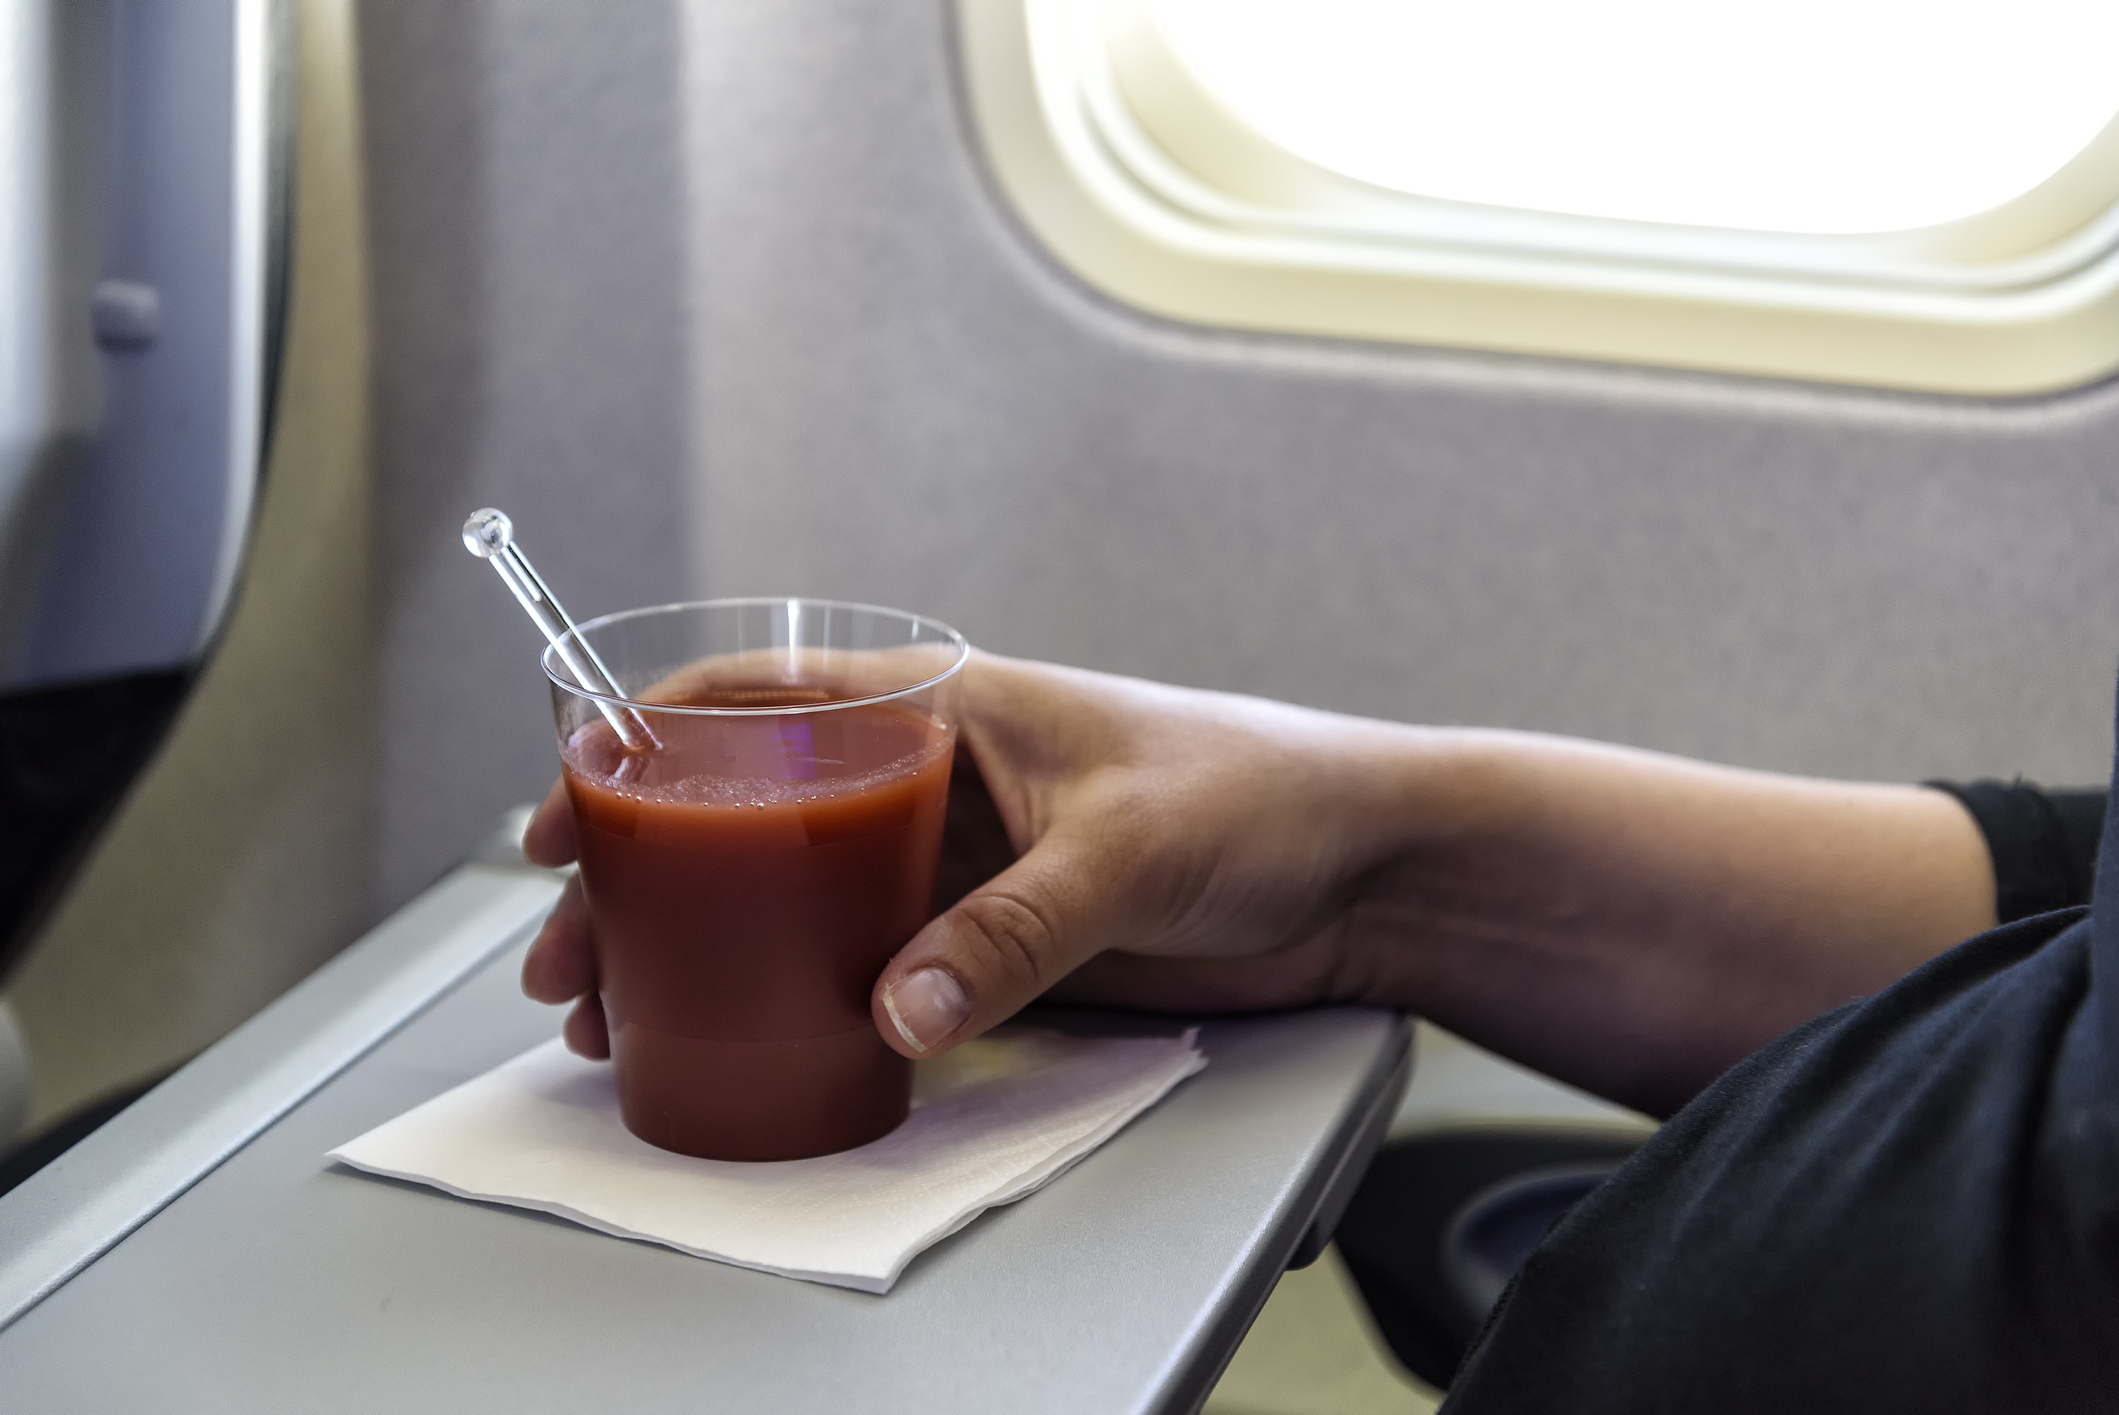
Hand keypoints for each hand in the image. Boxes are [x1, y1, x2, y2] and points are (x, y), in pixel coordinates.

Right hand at [520, 651, 1446, 1059]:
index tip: (567, 802)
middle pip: (754, 816)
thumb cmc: (1262, 792)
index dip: (649, 740)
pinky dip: (800, 998)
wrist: (1362, 867)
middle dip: (647, 875)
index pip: (765, 699)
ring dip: (708, 948)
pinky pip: (872, 965)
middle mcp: (935, 781)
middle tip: (568, 951)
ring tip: (623, 1013)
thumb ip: (1012, 931)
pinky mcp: (993, 938)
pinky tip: (748, 1038)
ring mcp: (957, 866)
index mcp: (948, 707)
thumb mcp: (1126, 850)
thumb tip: (892, 1013)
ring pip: (798, 899)